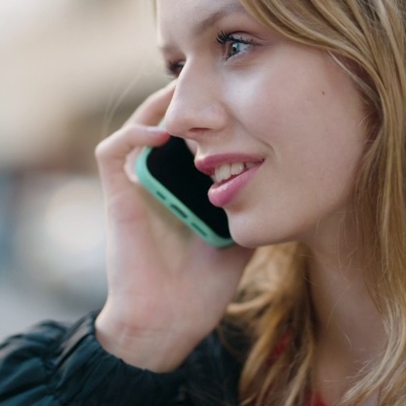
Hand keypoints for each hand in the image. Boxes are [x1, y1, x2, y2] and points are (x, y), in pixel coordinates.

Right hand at [93, 83, 252, 371]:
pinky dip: (135, 133)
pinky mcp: (117, 197)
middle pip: (168, 121)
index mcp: (183, 187)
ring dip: (163, 106)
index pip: (193, 135)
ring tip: (190, 92)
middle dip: (190, 99)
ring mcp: (134, 186)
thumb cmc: (202, 288)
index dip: (211, 113)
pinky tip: (164, 132)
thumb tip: (291, 185)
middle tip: (217, 81)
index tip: (240, 96)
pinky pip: (113, 150)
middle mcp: (156, 180)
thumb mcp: (241, 236)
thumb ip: (254, 207)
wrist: (169, 323)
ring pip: (140, 125)